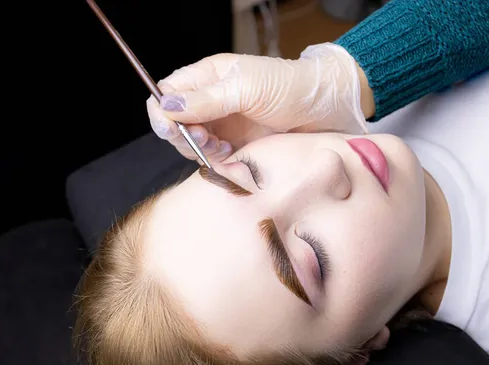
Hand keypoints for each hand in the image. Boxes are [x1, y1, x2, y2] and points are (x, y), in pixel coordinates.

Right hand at [146, 43, 372, 161]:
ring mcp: (221, 126)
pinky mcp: (234, 147)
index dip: (162, 111)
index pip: (167, 93)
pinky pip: (212, 160)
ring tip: (223, 147)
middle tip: (204, 139)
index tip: (171, 127)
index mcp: (208, 78)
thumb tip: (167, 105)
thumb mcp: (246, 88)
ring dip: (201, 150)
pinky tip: (232, 156)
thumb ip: (206, 99)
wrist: (325, 110)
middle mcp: (210, 102)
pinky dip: (216, 162)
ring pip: (190, 144)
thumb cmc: (290, 88)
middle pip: (174, 123)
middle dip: (182, 135)